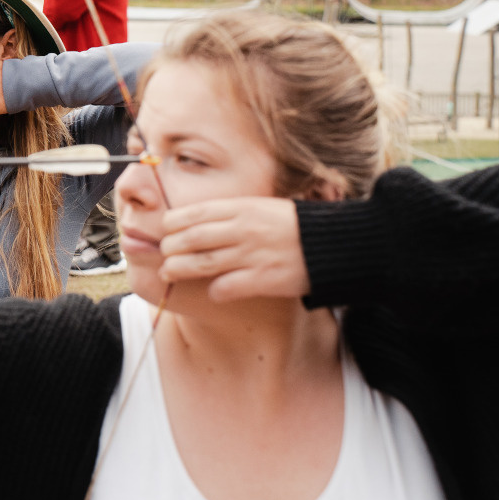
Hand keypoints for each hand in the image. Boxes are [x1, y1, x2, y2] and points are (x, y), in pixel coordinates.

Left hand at [157, 197, 308, 302]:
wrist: (335, 244)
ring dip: (180, 269)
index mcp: (242, 207)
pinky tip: (212, 292)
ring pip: (202, 263)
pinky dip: (214, 291)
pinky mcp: (263, 279)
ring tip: (169, 273)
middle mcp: (243, 229)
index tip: (165, 230)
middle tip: (163, 254)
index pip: (194, 212)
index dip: (172, 223)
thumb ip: (233, 212)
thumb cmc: (296, 225)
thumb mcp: (263, 207)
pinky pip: (226, 287)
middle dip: (170, 248)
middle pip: (192, 238)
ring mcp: (252, 254)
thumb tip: (199, 220)